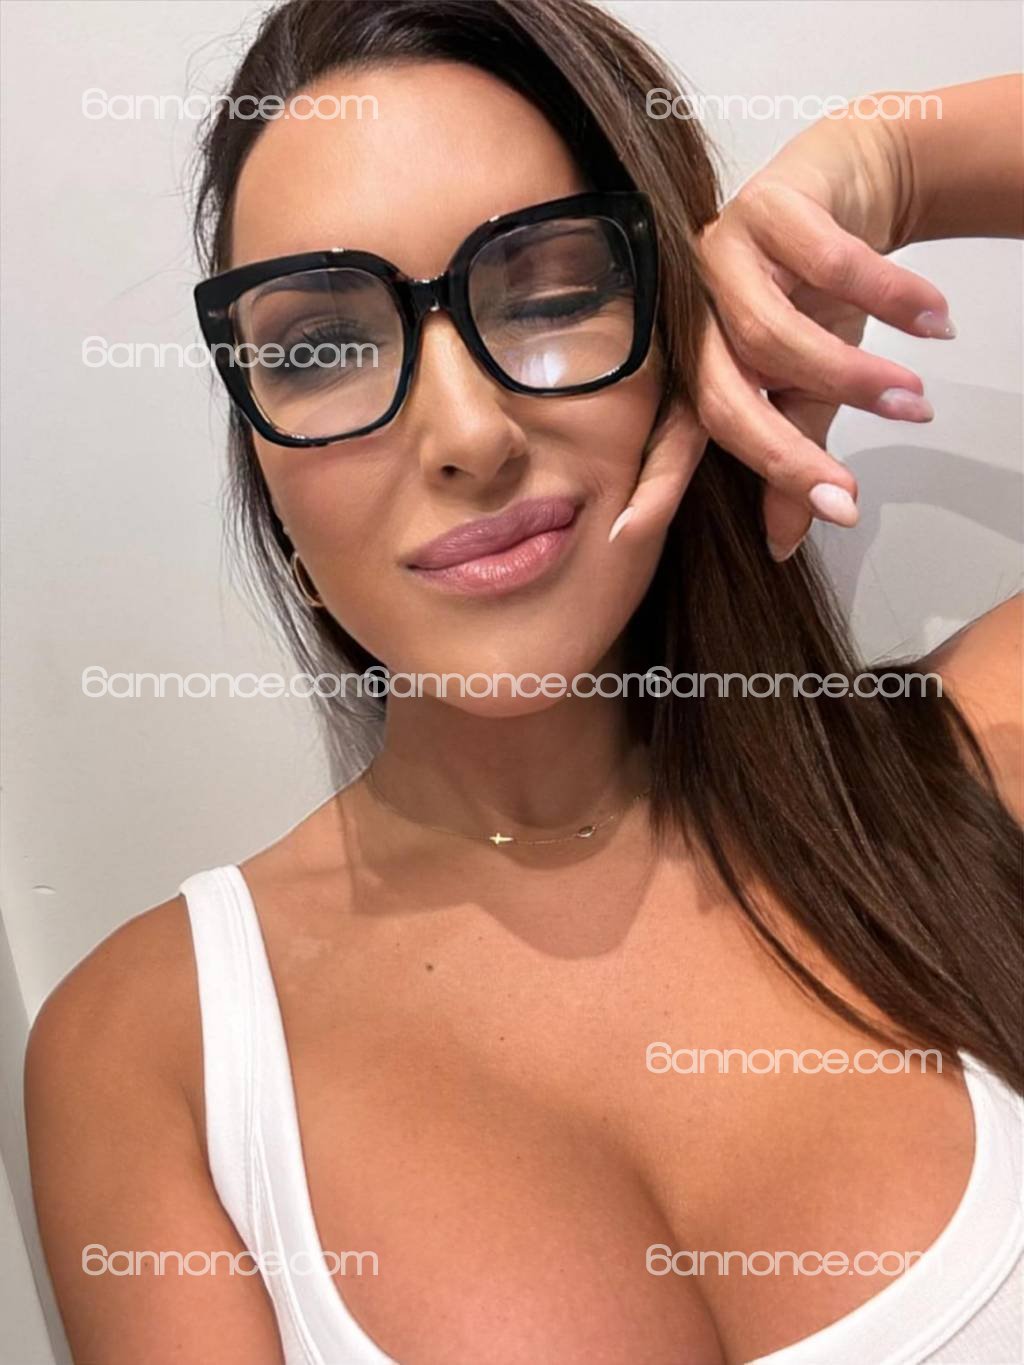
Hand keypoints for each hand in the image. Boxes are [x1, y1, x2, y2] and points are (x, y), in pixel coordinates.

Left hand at [610, 106, 956, 559]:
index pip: (672, 434)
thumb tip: (783, 545)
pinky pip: (830, 264)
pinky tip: (932, 320)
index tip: (626, 533)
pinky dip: (890, 298)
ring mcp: (720, 256)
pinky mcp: (766, 203)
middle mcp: (692, 314)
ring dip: (851, 377)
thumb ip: (791, 456)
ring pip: (772, 334)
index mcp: (695, 363)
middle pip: (723, 396)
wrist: (854, 190)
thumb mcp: (806, 389)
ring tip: (913, 401)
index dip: (652, 483)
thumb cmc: (816, 295)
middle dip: (785, 455)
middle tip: (846, 496)